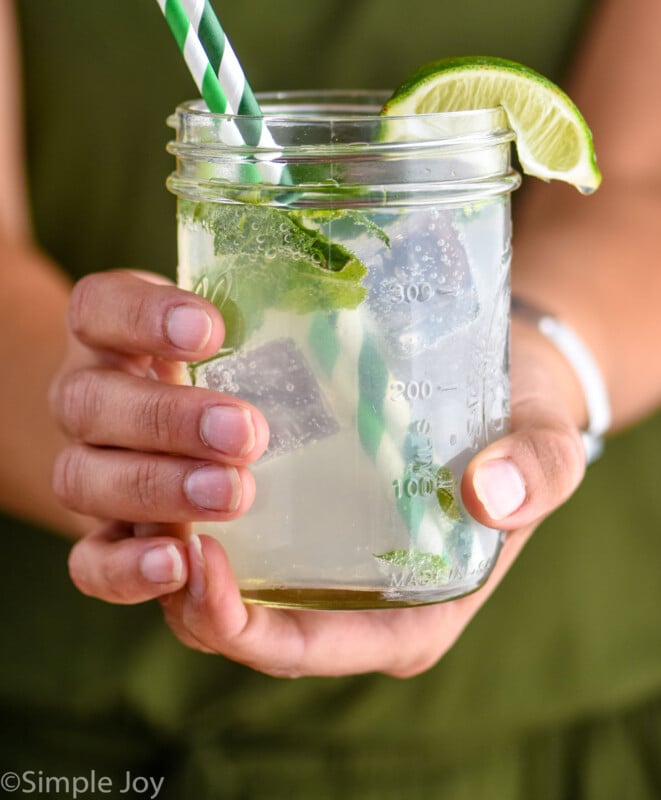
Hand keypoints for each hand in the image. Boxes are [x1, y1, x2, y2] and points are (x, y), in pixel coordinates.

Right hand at [50, 269, 268, 594]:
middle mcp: (90, 398)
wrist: (208, 450)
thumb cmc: (251, 379)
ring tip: (232, 495)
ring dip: (156, 488)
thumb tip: (365, 328)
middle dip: (166, 418)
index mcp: (118, 334)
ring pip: (81, 478)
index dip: (141, 314)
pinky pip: (89, 563)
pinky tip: (181, 563)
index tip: (210, 330)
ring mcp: (89, 470)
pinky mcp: (105, 541)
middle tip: (244, 433)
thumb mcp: (258, 342)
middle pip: (87, 402)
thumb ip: (281, 332)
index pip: (99, 307)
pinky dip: (126, 567)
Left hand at [52, 275, 586, 676]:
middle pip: (245, 626)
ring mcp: (317, 559)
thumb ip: (536, 472)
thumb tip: (490, 493)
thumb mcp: (547, 444)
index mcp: (406, 617)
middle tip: (148, 514)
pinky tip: (164, 447)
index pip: (306, 651)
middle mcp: (349, 601)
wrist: (503, 380)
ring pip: (219, 582)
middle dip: (184, 590)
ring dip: (168, 545)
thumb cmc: (523, 423)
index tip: (198, 565)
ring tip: (141, 480)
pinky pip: (223, 528)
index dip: (243, 630)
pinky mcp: (296, 513)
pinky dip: (184, 500)